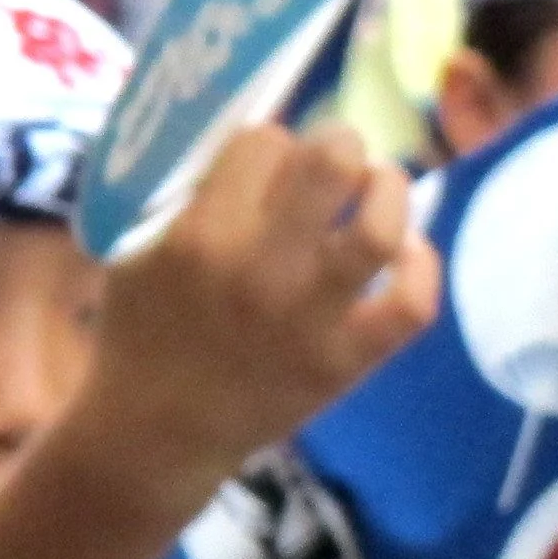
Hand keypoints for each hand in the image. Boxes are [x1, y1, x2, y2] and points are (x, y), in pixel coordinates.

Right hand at [71, 127, 439, 509]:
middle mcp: (258, 272)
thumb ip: (188, 188)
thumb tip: (262, 127)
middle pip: (328, 164)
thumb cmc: (145, 326)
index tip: (272, 160)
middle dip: (341, 142)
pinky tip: (406, 250)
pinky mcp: (346, 363)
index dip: (273, 140)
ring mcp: (308, 321)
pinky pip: (412, 305)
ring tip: (379, 187)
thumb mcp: (135, 243)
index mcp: (197, 236)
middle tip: (338, 155)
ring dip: (389, 190)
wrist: (156, 431)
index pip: (262, 141)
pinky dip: (422, 265)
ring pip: (379, 229)